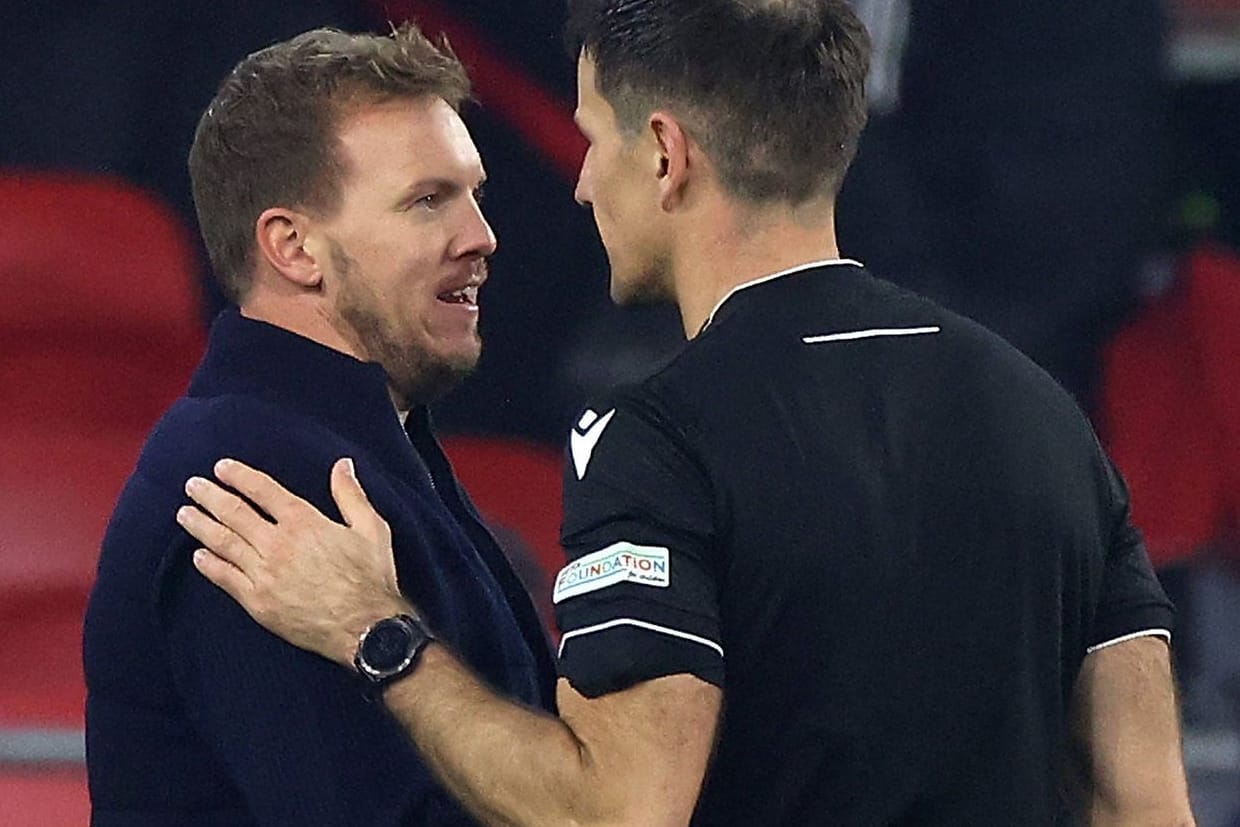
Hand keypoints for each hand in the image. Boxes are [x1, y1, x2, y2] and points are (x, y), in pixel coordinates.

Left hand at [176, 457, 411, 666]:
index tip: (221, 468)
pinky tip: (197, 556)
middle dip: (210, 496)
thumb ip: (351, 495)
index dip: (239, 477)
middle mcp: (278, 544)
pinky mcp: (258, 602)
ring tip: (185, 513)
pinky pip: (225, 578)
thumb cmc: (371, 578)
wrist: (366, 629)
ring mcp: (264, 574)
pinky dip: (209, 565)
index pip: (263, 491)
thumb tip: (342, 464)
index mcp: (304, 522)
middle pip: (235, 513)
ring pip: (223, 543)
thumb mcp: (372, 529)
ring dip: (200, 525)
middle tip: (192, 486)